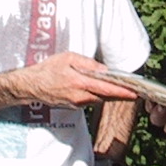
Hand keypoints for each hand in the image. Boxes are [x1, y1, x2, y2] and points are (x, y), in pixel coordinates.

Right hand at [21, 52, 139, 107]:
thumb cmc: (48, 69)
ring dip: (108, 94)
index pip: (106, 89)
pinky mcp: (73, 106)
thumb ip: (87, 63)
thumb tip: (104, 70)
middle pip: (105, 96)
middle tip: (133, 90)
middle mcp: (80, 97)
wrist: (31, 85)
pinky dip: (97, 95)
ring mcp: (77, 104)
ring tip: (119, 87)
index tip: (134, 93)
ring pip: (98, 99)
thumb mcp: (67, 58)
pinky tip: (98, 89)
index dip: (122, 91)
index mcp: (80, 83)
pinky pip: (90, 101)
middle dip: (119, 93)